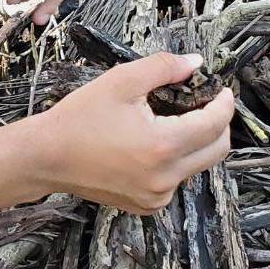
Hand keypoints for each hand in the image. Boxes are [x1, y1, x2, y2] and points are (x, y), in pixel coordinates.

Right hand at [33, 52, 234, 213]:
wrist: (45, 157)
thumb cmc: (77, 119)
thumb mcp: (120, 82)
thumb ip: (163, 67)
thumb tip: (194, 64)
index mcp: (163, 146)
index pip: (215, 124)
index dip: (224, 103)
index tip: (221, 89)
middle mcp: (165, 177)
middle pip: (217, 150)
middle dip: (218, 124)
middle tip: (204, 103)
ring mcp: (156, 196)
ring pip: (196, 166)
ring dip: (194, 142)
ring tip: (171, 120)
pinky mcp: (145, 204)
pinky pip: (175, 181)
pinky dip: (174, 161)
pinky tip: (150, 144)